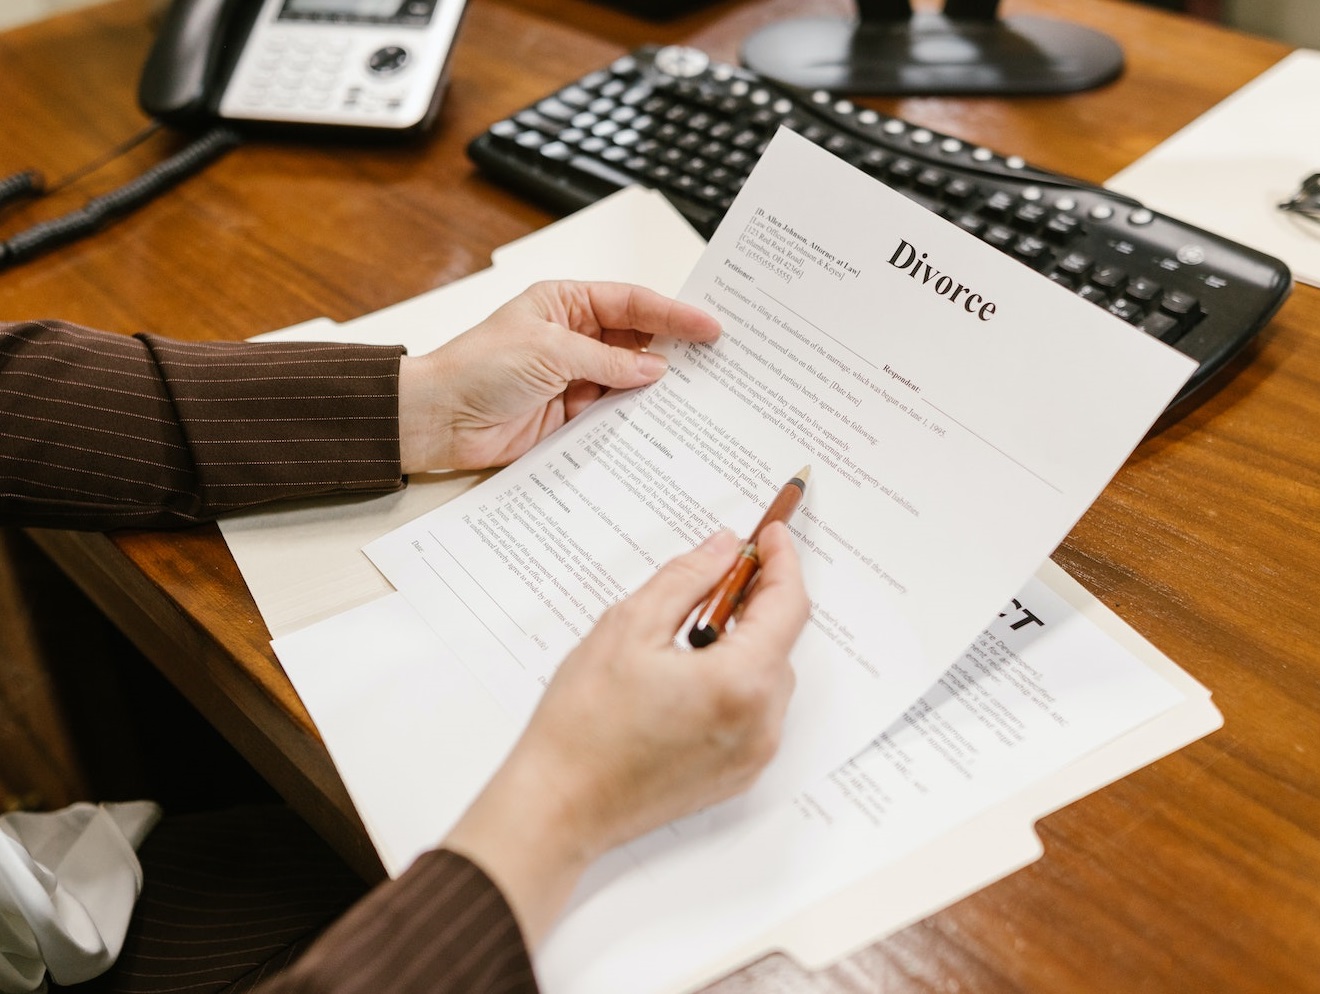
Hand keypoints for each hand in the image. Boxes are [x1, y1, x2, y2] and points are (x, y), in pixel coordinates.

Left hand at [397, 281, 720, 472]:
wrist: (439, 419)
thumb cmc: (477, 368)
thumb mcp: (549, 352)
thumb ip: (607, 362)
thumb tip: (655, 370)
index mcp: (566, 303)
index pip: (631, 303)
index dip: (673, 314)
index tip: (710, 325)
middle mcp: (574, 337)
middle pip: (637, 341)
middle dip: (674, 349)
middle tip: (717, 359)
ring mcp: (574, 378)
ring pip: (630, 380)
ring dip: (658, 388)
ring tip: (700, 393)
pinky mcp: (571, 416)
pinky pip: (613, 415)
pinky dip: (636, 418)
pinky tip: (662, 422)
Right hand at [442, 522, 808, 946]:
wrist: (559, 805)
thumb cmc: (584, 723)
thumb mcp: (629, 626)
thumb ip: (686, 578)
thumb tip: (723, 548)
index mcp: (742, 683)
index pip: (786, 605)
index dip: (781, 561)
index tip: (770, 534)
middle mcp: (761, 724)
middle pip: (779, 642)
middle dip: (755, 602)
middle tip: (715, 575)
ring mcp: (752, 755)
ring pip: (766, 678)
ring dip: (742, 644)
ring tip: (685, 632)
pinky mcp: (736, 774)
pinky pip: (752, 712)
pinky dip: (733, 682)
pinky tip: (686, 675)